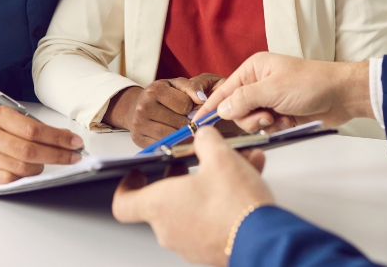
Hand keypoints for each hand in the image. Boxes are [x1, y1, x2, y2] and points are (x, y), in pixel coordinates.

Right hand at [0, 106, 83, 186]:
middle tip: (73, 157)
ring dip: (40, 168)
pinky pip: (11, 181)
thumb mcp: (19, 123)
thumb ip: (43, 130)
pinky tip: (29, 173)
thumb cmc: (1, 134)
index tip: (76, 143)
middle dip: (56, 155)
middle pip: (28, 150)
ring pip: (21, 167)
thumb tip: (71, 141)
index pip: (34, 129)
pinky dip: (25, 179)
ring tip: (44, 163)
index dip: (58, 138)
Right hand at [106, 74, 222, 146]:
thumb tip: (203, 100)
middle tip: (189, 121)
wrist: (136, 106)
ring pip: (172, 136)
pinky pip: (164, 145)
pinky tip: (175, 137)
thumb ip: (192, 87)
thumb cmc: (162, 95)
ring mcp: (139, 124)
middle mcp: (144, 107)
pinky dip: (173, 143)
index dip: (192, 108)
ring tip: (183, 129)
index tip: (190, 108)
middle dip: (189, 123)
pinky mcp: (139, 139)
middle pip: (179, 122)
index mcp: (154, 90)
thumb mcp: (176, 85)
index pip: (185, 105)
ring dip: (182, 135)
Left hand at [113, 127, 272, 265]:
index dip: (127, 186)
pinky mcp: (211, 250)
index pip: (123, 203)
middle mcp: (169, 229)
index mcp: (160, 205)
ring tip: (235, 166)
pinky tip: (248, 181)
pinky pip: (211, 219)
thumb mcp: (220, 157)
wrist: (263, 240)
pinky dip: (223, 201)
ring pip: (193, 206)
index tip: (137, 174)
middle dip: (180, 177)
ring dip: (209, 185)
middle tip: (191, 163)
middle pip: (164, 199)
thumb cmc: (234, 205)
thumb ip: (206, 140)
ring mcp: (190, 243)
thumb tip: (204, 136)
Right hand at [197, 52, 373, 132]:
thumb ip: (244, 100)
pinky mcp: (280, 114)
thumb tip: (221, 110)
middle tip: (266, 115)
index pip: (224, 90)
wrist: (342, 95)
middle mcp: (258, 84)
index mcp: (253, 70)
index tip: (198, 122)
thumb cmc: (312, 83)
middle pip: (236, 110)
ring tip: (281, 117)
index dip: (211, 107)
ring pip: (251, 122)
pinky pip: (267, 128)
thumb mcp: (273, 89)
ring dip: (265, 124)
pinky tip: (289, 121)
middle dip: (250, 118)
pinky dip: (276, 128)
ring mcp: (270, 100)